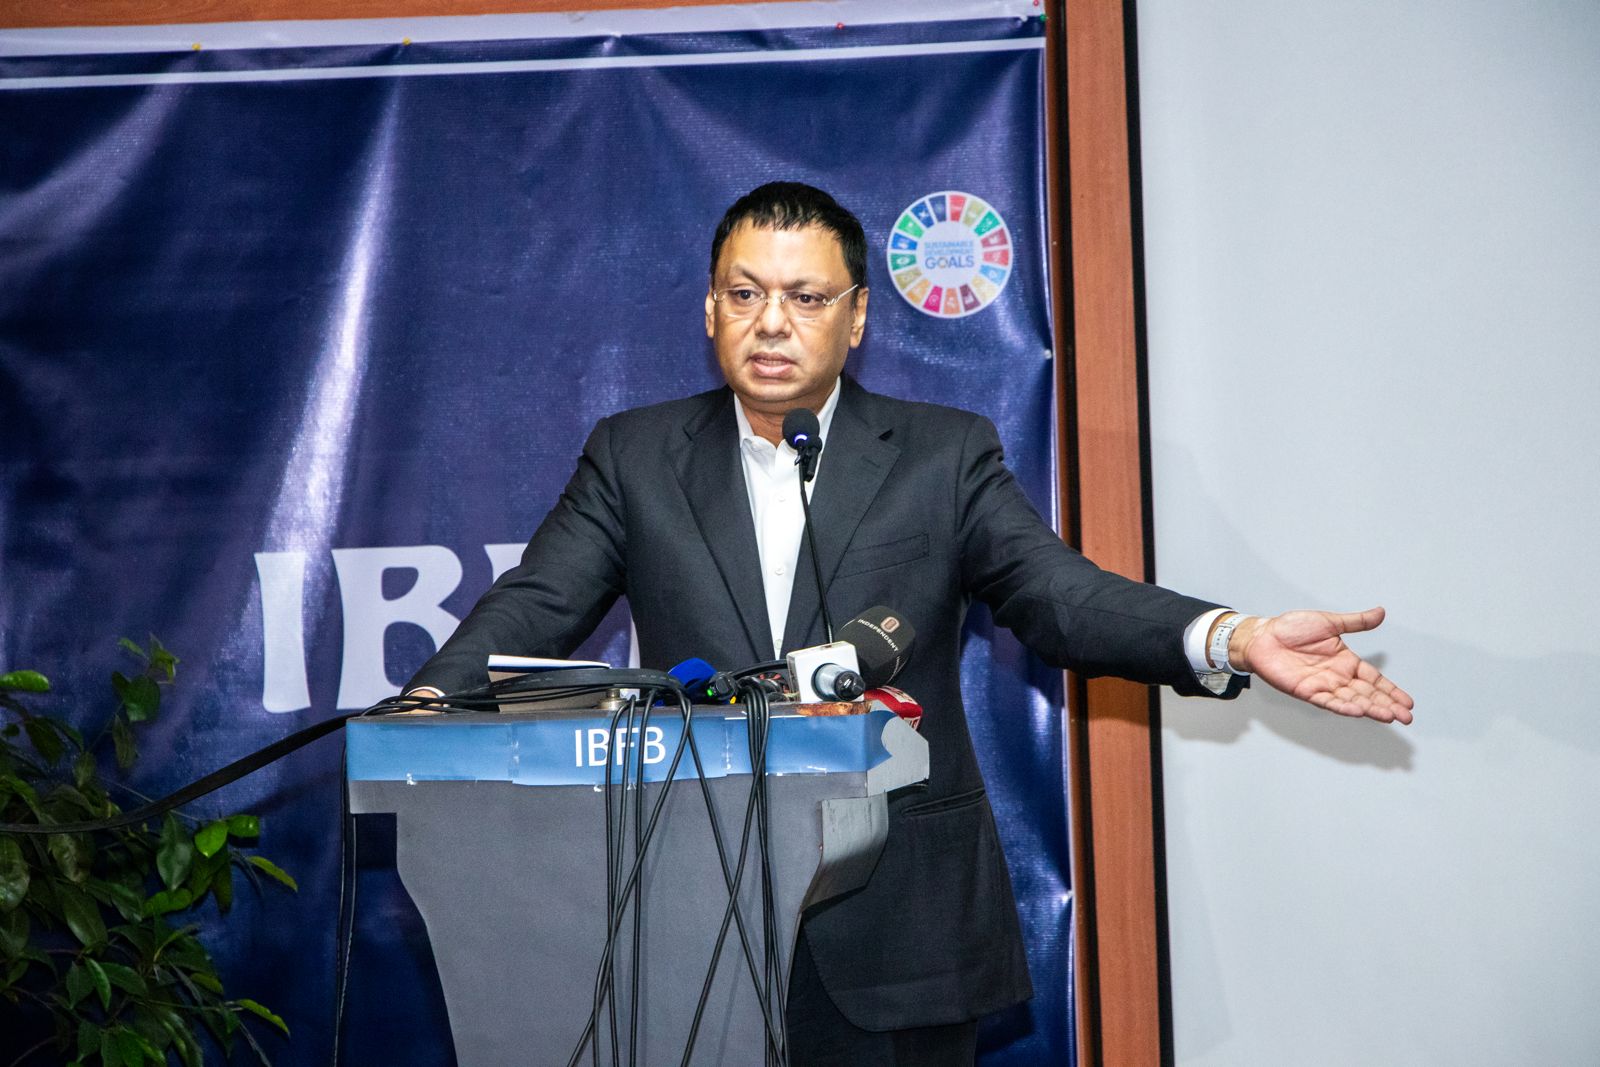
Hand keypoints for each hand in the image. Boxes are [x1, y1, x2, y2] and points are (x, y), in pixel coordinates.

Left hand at [1229, 607, 1413, 724]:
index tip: (1408, 702)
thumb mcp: (1329, 622)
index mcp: (1346, 661)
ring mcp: (1323, 685)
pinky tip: (1358, 711)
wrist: (1262, 635)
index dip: (1391, 691)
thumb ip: (1356, 622)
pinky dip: (1343, 707)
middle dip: (1387, 705)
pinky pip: (1328, 701)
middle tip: (1406, 717)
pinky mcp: (1306, 690)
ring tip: (1389, 716)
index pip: (1374, 679)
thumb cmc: (1290, 628)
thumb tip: (1381, 612)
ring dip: (1370, 709)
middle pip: (1367, 694)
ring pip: (1352, 701)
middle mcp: (1337, 676)